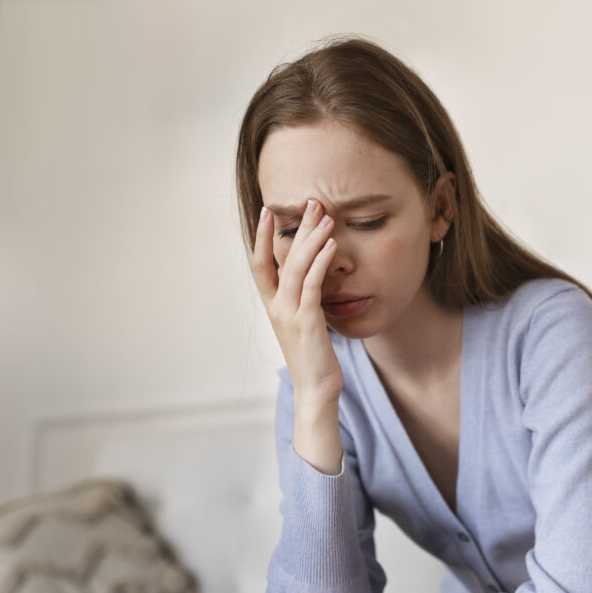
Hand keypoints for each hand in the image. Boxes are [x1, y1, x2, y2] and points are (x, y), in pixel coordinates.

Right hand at [252, 200, 343, 403]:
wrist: (316, 390)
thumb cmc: (315, 358)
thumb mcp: (306, 324)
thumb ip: (305, 301)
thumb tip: (314, 279)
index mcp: (273, 306)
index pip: (260, 264)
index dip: (262, 237)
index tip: (269, 212)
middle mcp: (277, 307)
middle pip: (281, 258)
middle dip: (296, 228)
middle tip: (310, 202)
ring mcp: (290, 314)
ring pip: (296, 267)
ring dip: (311, 239)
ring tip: (325, 216)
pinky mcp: (307, 321)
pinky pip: (312, 284)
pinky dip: (321, 262)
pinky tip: (331, 245)